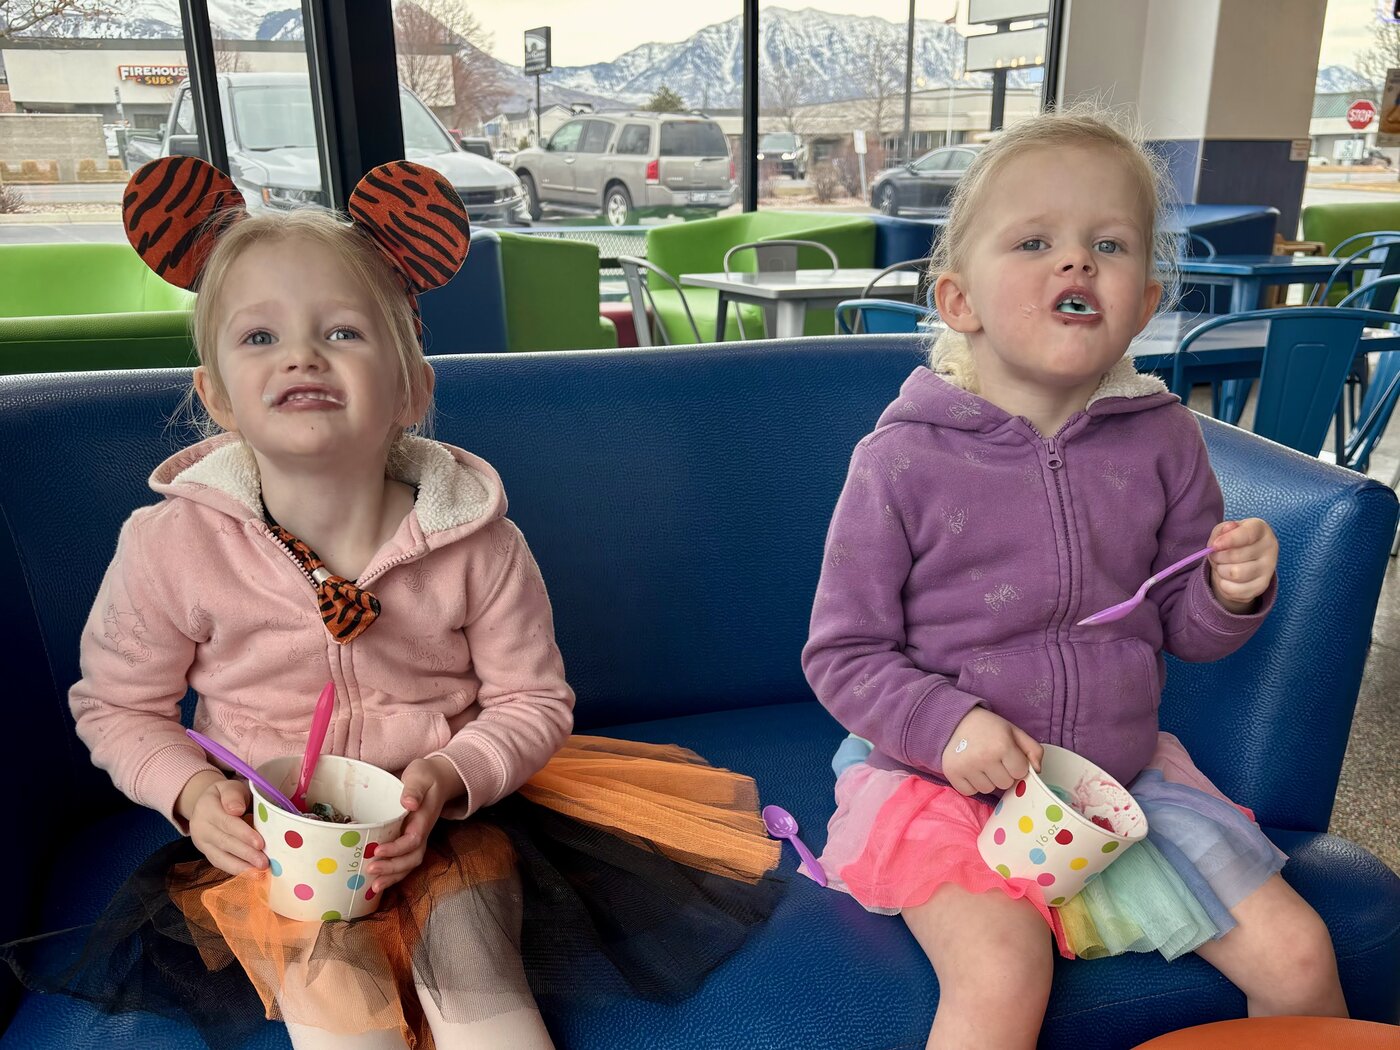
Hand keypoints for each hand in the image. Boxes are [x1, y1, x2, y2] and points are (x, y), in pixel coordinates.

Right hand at [182, 772, 266, 875]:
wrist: (206, 804)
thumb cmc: (227, 795)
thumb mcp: (230, 787)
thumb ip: (233, 795)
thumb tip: (236, 810)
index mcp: (207, 807)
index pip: (226, 822)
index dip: (244, 833)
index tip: (260, 843)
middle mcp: (201, 827)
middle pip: (224, 842)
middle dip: (246, 854)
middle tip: (264, 862)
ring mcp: (202, 843)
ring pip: (220, 857)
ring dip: (241, 867)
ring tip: (259, 873)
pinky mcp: (207, 854)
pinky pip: (220, 864)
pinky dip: (236, 870)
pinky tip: (251, 875)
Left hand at [364, 755, 462, 894]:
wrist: (438, 779)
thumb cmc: (425, 776)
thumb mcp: (420, 776)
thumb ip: (414, 789)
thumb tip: (409, 803)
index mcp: (423, 819)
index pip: (413, 840)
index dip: (396, 849)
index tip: (377, 850)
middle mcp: (421, 833)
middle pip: (411, 859)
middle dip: (392, 869)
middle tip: (370, 870)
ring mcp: (416, 839)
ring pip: (407, 864)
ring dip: (391, 877)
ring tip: (373, 887)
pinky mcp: (408, 841)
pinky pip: (402, 861)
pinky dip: (390, 873)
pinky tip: (375, 881)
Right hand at [941, 706, 1043, 796]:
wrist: (956, 720)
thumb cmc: (989, 727)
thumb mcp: (1014, 732)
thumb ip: (1033, 750)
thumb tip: (1037, 771)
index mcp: (1002, 745)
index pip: (1020, 773)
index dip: (1016, 765)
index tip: (1007, 755)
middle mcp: (984, 757)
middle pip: (1005, 784)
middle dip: (1003, 773)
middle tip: (993, 758)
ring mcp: (966, 767)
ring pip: (988, 789)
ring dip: (988, 779)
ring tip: (981, 763)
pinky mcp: (952, 773)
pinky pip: (971, 791)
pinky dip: (972, 783)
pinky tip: (970, 769)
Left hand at [1207, 518, 1276, 612]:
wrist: (1241, 562)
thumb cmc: (1231, 542)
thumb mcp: (1223, 531)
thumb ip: (1222, 530)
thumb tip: (1228, 528)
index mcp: (1260, 529)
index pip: (1248, 534)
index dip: (1229, 540)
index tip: (1215, 545)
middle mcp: (1269, 547)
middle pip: (1236, 556)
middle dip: (1218, 557)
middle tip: (1216, 556)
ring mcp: (1268, 568)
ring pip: (1235, 574)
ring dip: (1221, 571)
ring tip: (1222, 566)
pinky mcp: (1262, 586)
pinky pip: (1235, 590)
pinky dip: (1224, 585)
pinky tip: (1227, 579)